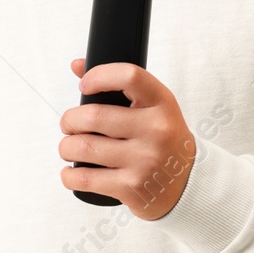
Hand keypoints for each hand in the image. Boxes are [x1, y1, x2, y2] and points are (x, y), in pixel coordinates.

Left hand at [59, 58, 195, 219]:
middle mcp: (156, 130)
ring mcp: (144, 160)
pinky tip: (71, 171)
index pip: (129, 76)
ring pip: (84, 147)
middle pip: (94, 116)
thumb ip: (118, 84)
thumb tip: (77, 65)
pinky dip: (69, 175)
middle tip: (69, 124)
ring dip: (66, 147)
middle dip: (70, 120)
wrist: (187, 183)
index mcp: (162, 104)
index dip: (99, 76)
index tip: (84, 85)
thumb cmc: (163, 139)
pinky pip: (85, 178)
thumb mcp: (153, 107)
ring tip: (69, 147)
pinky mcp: (131, 187)